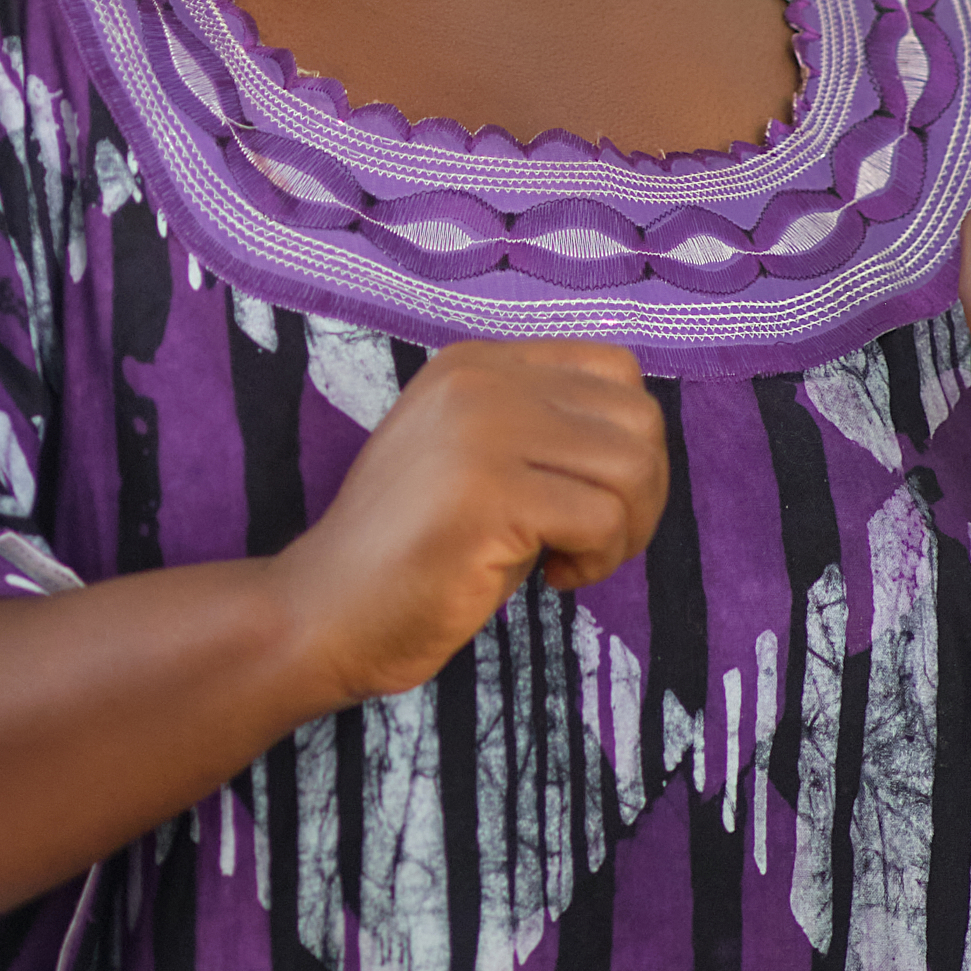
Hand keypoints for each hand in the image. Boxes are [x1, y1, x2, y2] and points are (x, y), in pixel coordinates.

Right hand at [271, 339, 668, 705]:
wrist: (327, 609)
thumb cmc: (414, 551)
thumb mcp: (479, 458)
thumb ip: (543, 430)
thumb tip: (643, 446)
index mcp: (477, 361)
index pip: (615, 369)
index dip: (629, 442)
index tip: (589, 498)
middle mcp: (481, 378)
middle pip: (638, 416)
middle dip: (641, 493)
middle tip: (594, 542)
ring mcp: (481, 429)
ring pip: (632, 466)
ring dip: (625, 531)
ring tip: (572, 560)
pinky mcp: (488, 492)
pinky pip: (602, 519)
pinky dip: (597, 561)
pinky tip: (551, 578)